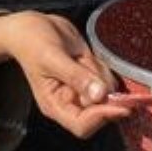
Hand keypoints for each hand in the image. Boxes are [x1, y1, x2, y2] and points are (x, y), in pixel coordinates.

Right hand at [0, 11, 135, 138]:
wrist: (31, 25)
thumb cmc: (33, 42)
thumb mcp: (52, 57)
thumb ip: (76, 76)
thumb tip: (100, 94)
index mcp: (55, 105)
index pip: (82, 125)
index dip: (102, 117)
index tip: (120, 104)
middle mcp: (70, 102)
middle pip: (100, 112)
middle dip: (105, 92)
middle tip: (91, 66)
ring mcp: (82, 90)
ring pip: (108, 93)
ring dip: (102, 74)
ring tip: (80, 56)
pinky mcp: (90, 77)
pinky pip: (108, 78)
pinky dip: (103, 66)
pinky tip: (84, 55)